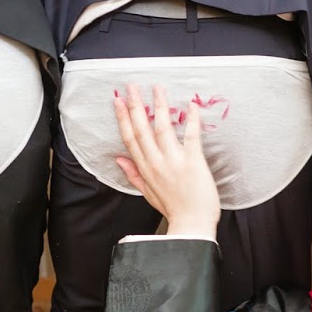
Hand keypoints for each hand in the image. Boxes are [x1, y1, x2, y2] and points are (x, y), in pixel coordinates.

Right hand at [112, 84, 221, 239]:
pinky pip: (190, 136)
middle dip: (136, 105)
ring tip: (157, 88)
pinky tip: (190, 105)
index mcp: (146, 169)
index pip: (130, 138)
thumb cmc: (173, 209)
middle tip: (131, 86)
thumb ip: (133, 174)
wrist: (192, 225)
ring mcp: (174, 161)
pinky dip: (191, 120)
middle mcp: (157, 162)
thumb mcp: (147, 193)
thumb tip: (119, 159)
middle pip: (142, 129)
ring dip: (159, 106)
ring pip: (162, 128)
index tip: (118, 101)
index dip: (123, 118)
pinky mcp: (193, 162)